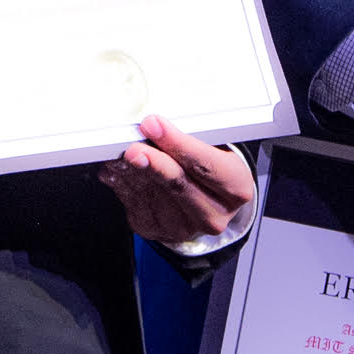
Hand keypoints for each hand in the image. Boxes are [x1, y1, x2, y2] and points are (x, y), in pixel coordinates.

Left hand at [101, 114, 257, 244]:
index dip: (178, 144)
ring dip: (131, 171)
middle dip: (153, 163)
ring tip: (118, 152)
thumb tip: (156, 123)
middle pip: (178, 185)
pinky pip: (134, 204)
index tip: (154, 125)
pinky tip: (116, 168)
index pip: (205, 164)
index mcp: (236, 187)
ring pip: (151, 194)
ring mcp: (184, 226)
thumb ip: (192, 136)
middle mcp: (214, 213)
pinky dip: (122, 182)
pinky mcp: (157, 229)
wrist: (206, 201)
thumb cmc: (210, 167)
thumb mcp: (215, 147)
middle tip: (134, 148)